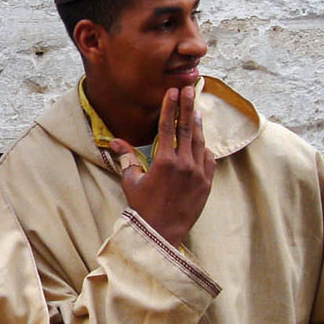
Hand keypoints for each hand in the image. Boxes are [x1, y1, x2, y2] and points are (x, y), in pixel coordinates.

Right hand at [110, 85, 214, 246]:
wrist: (160, 233)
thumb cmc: (142, 208)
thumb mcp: (131, 181)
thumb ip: (127, 157)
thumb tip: (114, 140)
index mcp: (164, 161)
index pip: (168, 127)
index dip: (170, 107)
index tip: (173, 91)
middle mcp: (184, 164)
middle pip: (187, 128)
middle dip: (187, 107)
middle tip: (188, 90)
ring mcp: (199, 174)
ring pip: (200, 142)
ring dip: (197, 125)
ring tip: (196, 110)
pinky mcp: (207, 184)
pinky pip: (208, 159)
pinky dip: (204, 148)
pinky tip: (201, 141)